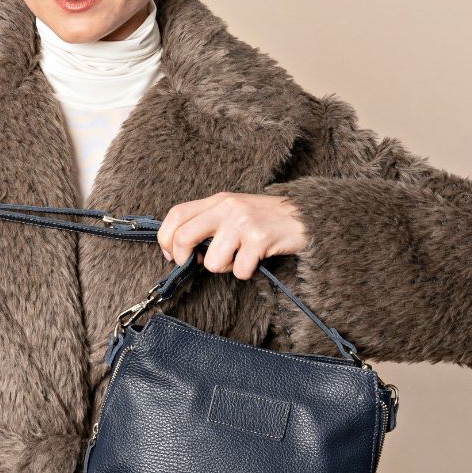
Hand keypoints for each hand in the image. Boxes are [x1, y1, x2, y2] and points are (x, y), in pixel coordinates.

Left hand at [155, 192, 308, 280]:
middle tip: (197, 264)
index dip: (166, 238)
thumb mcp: (234, 211)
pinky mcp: (260, 239)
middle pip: (184, 237)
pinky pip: (240, 271)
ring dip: (224, 268)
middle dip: (184, 259)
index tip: (171, 255)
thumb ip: (209, 223)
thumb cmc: (266, 218)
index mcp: (217, 200)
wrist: (305, 216)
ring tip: (239, 257)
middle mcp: (227, 208)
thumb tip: (183, 250)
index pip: (176, 214)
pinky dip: (246, 272)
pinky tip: (256, 260)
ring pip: (212, 262)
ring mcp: (243, 223)